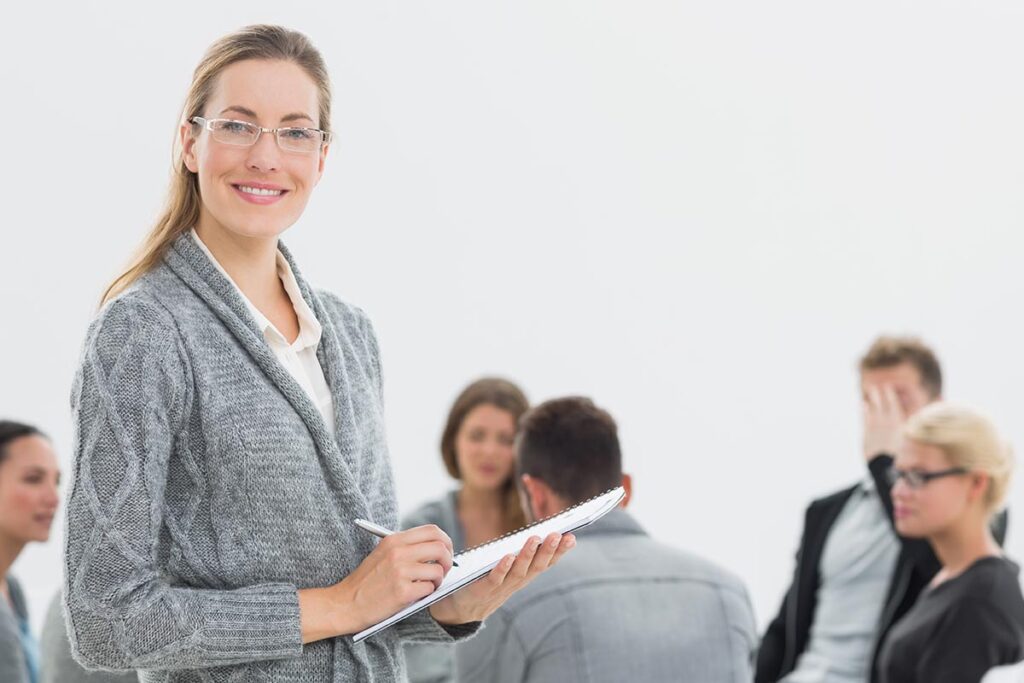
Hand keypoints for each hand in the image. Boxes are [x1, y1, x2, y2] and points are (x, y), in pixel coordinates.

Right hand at [305, 524, 455, 638]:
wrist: (345, 603)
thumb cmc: (366, 581)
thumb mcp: (383, 553)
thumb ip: (406, 547)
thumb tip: (438, 547)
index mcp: (394, 540)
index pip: (432, 531)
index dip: (445, 541)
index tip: (446, 551)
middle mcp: (398, 552)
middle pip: (440, 547)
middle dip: (448, 560)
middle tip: (444, 569)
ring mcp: (400, 571)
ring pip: (438, 570)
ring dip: (438, 580)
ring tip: (429, 585)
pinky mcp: (402, 592)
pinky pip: (430, 588)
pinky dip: (428, 593)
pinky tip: (417, 595)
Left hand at [428, 531, 575, 624]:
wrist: (464, 609)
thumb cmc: (489, 581)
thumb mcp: (510, 569)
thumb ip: (522, 554)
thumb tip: (538, 533)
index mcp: (525, 575)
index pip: (547, 563)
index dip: (560, 552)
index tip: (571, 536)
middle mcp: (518, 582)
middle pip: (537, 566)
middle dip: (549, 550)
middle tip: (558, 534)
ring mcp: (502, 586)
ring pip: (519, 571)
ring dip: (527, 555)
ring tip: (535, 539)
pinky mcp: (484, 588)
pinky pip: (495, 578)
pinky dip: (502, 568)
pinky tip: (508, 556)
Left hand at [863, 384, 904, 461]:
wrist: (884, 465)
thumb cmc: (898, 453)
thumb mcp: (905, 438)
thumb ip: (904, 424)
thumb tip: (907, 416)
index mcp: (899, 423)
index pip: (894, 404)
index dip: (890, 395)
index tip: (887, 387)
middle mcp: (887, 422)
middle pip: (882, 404)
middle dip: (879, 394)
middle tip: (875, 386)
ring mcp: (876, 426)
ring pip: (873, 408)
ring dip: (872, 399)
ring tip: (869, 391)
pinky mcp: (867, 431)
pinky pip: (865, 416)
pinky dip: (864, 409)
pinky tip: (863, 404)